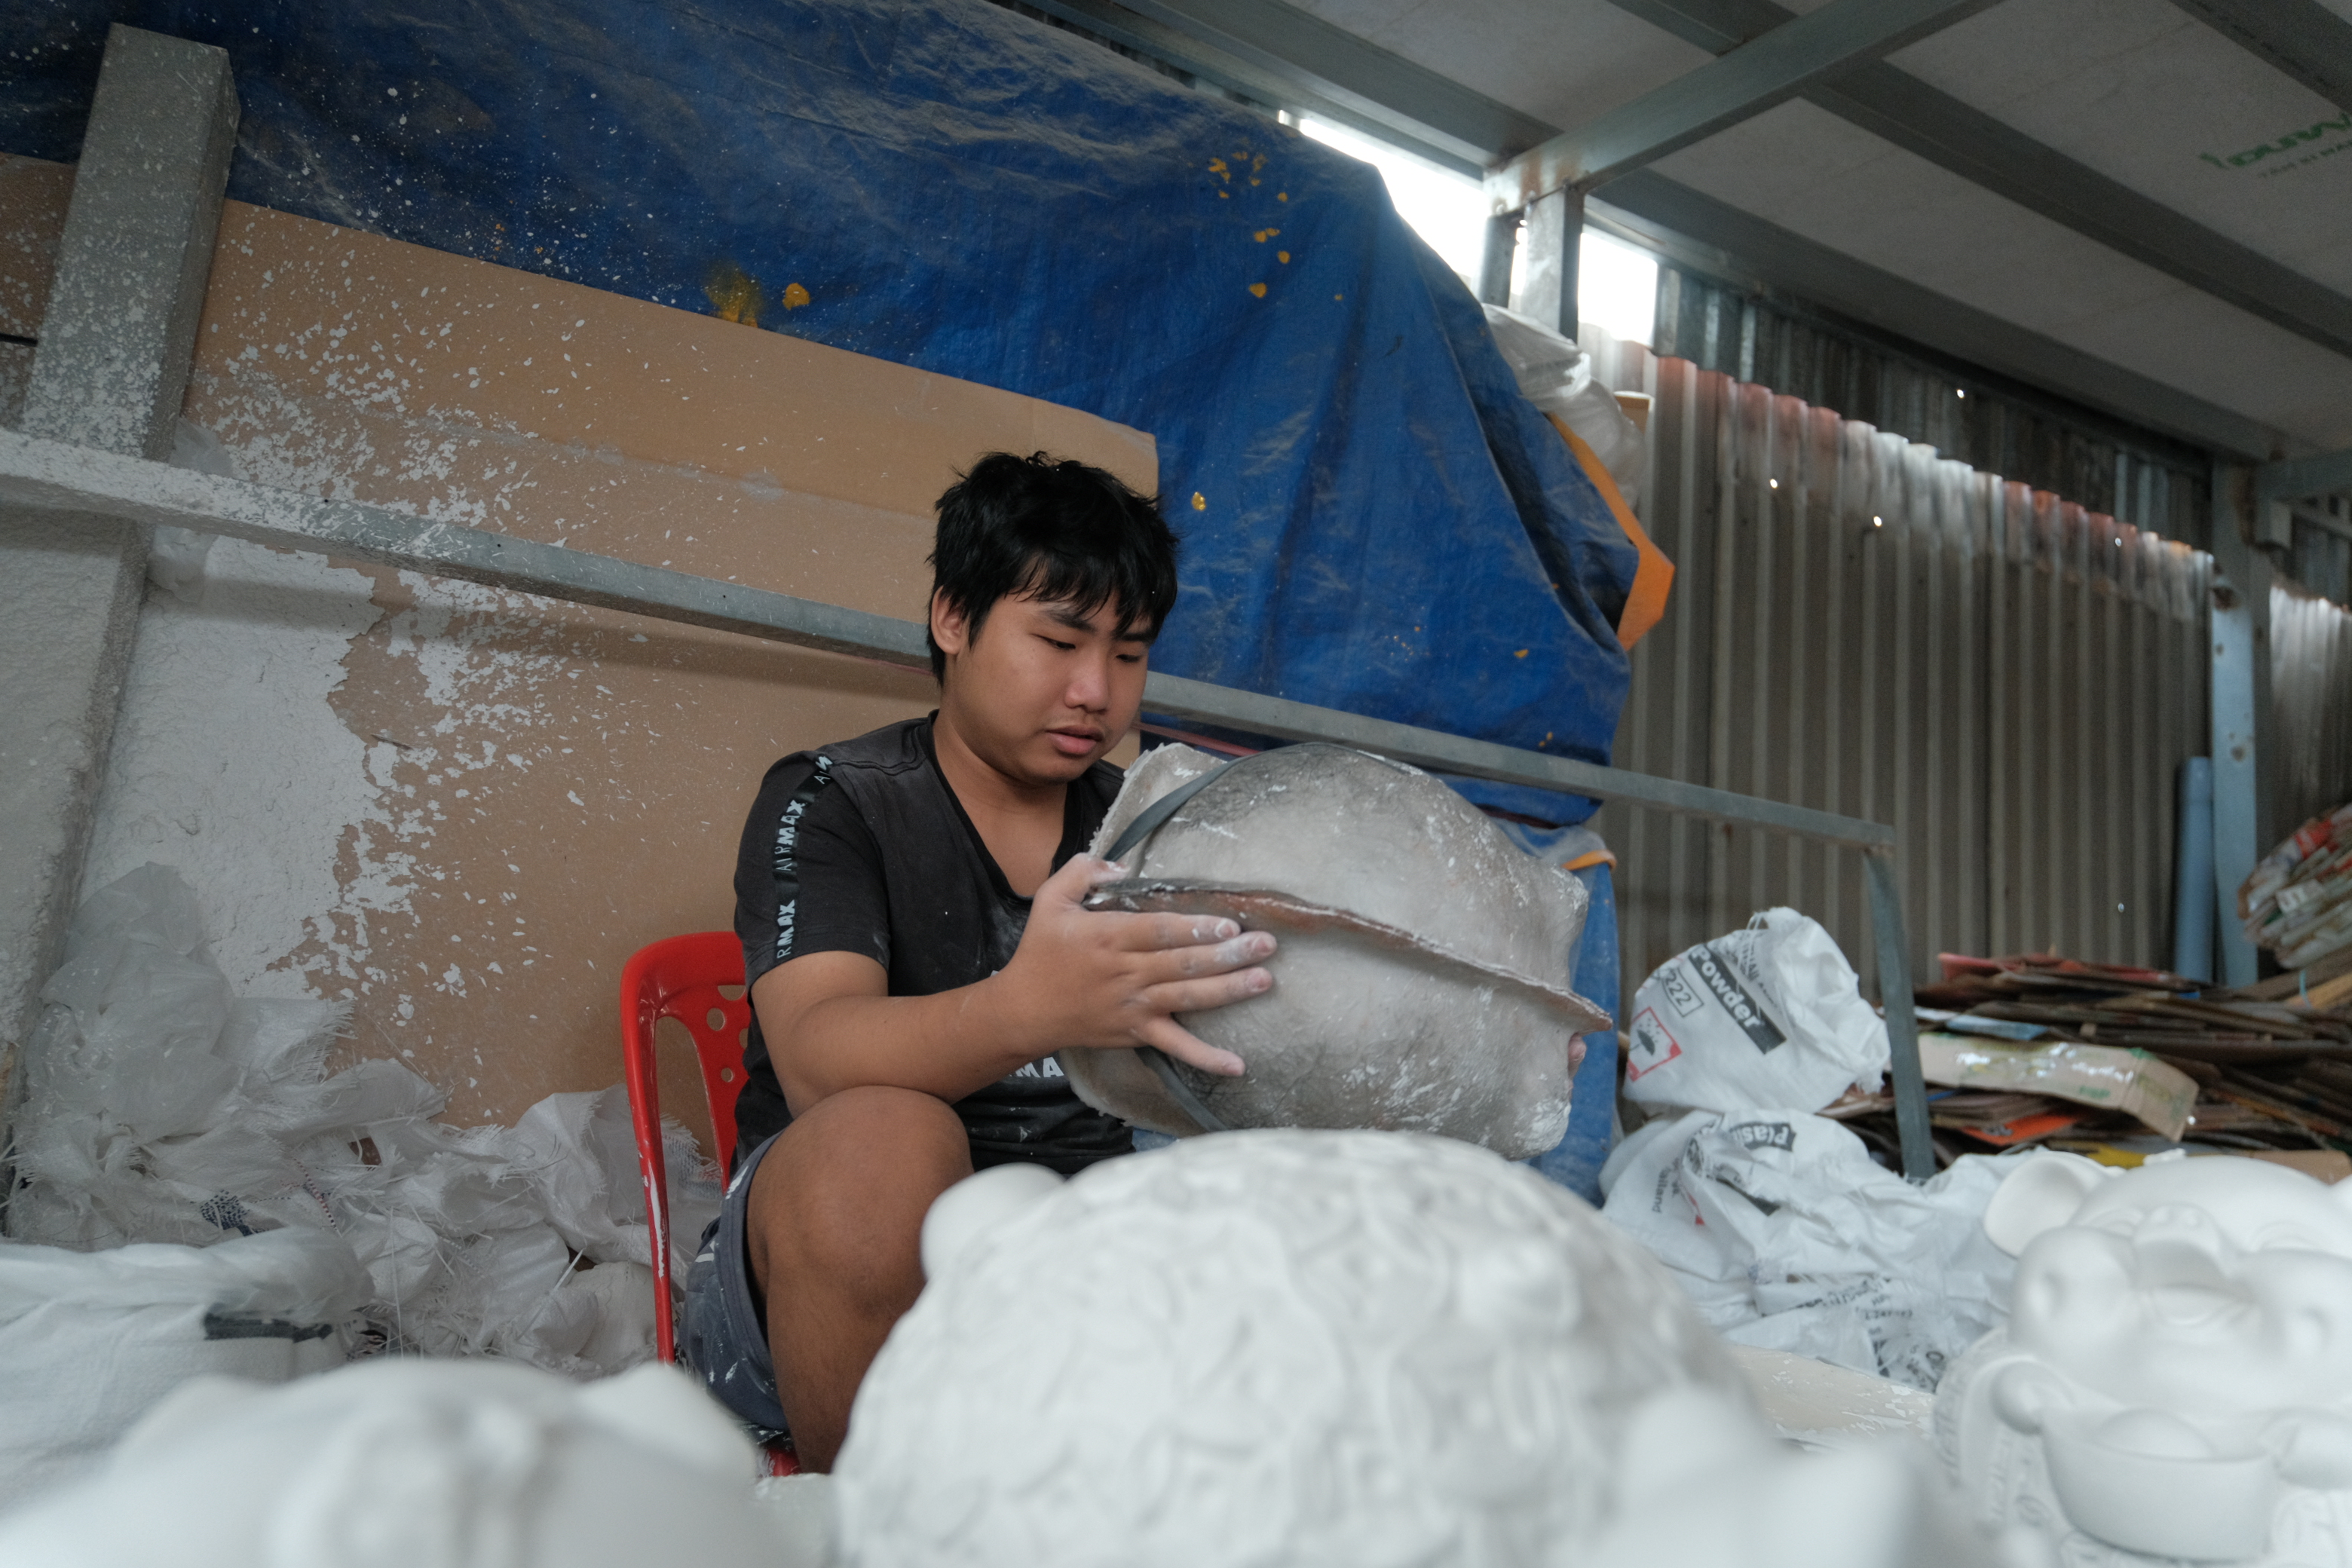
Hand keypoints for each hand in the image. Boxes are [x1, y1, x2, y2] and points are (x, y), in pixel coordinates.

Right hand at [989, 854, 1274, 1075]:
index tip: (1228, 925)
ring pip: (1187, 998)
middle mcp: (1124, 973)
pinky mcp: (1137, 1032)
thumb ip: (1082, 871)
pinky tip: (1238, 1065)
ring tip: (1264, 980)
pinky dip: (1206, 1058)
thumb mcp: (1049, 898)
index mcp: (1106, 937)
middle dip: (1227, 955)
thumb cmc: (1041, 951)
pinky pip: (1176, 1047)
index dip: (1194, 929)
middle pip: (1182, 964)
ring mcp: (1134, 1007)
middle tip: (1266, 945)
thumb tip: (1122, 866)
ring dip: (1228, 991)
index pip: (1158, 932)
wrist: (1024, 1011)